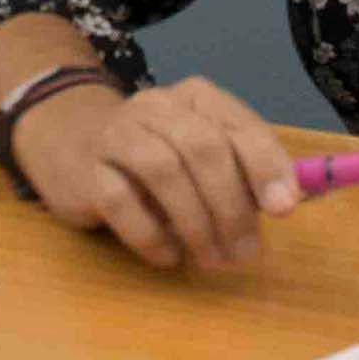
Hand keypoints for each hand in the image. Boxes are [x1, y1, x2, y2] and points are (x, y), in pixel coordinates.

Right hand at [11, 74, 300, 272]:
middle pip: (203, 149)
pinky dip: (152, 236)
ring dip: (196, 224)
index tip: (285, 209)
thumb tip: (287, 202)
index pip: (240, 127)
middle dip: (231, 207)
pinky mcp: (85, 171)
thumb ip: (244, 173)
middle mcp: (157, 106)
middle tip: (245, 254)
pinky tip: (169, 255)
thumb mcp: (205, 154)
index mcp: (197, 99)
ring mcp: (117, 135)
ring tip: (212, 260)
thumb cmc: (158, 155)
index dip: (266, 167)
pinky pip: (121, 203)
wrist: (70, 142)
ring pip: (163, 171)